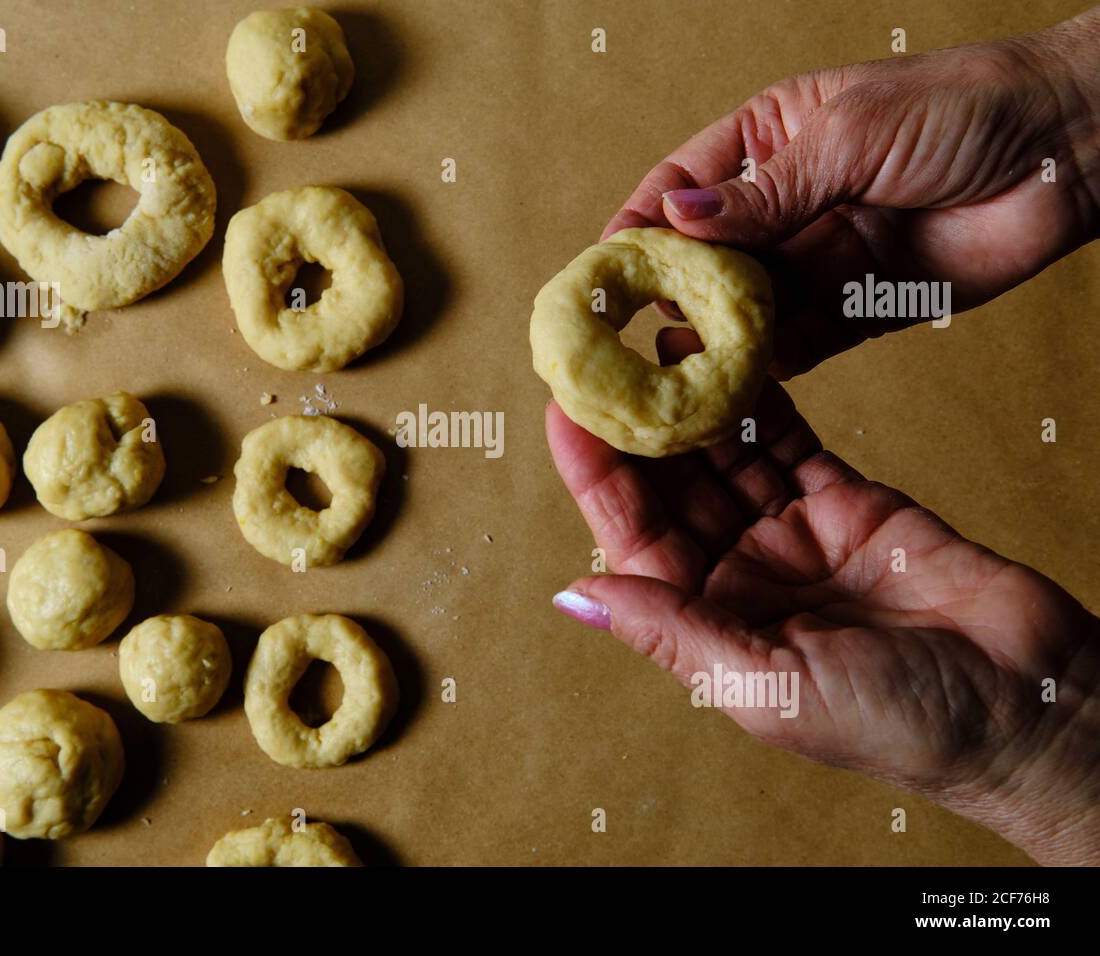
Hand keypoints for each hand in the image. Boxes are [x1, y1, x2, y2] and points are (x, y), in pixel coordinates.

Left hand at [548, 328, 1099, 864]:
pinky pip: (789, 442)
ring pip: (724, 456)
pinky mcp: (847, 503)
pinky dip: (762, 401)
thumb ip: (672, 631)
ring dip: (692, 403)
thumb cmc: (899, 722)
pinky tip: (730, 355)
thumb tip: (573, 596)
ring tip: (658, 338)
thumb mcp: (766, 683)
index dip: (596, 474)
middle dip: (636, 426)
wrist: (1028, 703)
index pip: (632, 537)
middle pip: (670, 488)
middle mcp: (739, 577)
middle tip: (606, 353)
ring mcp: (791, 535)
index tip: (566, 409)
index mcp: (707, 624)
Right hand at [605, 9, 1099, 377]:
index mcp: (768, 141)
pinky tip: (735, 383)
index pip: (681, 189)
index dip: (637, 228)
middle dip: (664, 297)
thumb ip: (763, 192)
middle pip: (703, 259)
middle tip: (621, 340)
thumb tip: (675, 220)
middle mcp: (784, 204)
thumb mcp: (849, 136)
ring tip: (671, 372)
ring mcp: (818, 259)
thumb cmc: (962, 109)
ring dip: (711, 339)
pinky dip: (766, 364)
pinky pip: (796, 344)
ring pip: (744, 309)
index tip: (598, 273)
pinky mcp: (856, 309)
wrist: (1070, 152)